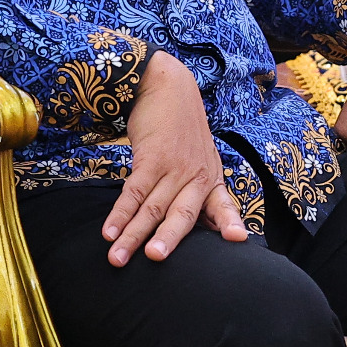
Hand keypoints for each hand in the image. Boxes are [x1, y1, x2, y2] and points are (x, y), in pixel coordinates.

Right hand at [104, 51, 247, 264]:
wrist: (168, 86)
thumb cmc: (183, 130)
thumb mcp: (200, 159)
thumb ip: (200, 191)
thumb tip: (206, 226)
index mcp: (210, 178)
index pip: (223, 206)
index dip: (230, 222)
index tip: (239, 239)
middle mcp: (195, 175)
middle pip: (181, 214)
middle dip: (169, 239)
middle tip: (155, 259)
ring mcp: (173, 167)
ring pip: (151, 207)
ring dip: (132, 235)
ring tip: (117, 259)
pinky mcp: (150, 157)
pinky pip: (132, 191)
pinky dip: (119, 213)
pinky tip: (108, 231)